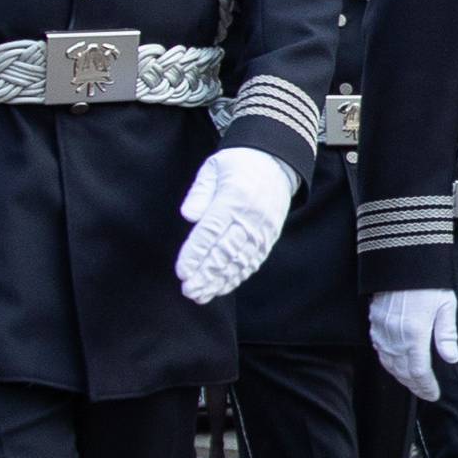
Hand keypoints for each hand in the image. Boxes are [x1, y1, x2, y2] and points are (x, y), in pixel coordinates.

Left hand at [175, 147, 294, 303]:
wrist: (275, 162)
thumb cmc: (238, 165)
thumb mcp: (214, 168)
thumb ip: (199, 192)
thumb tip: (188, 216)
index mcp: (234, 198)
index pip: (211, 231)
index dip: (196, 254)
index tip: (182, 272)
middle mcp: (250, 217)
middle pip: (225, 251)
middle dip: (205, 274)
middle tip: (189, 290)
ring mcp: (262, 230)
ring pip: (239, 261)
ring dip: (219, 281)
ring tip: (201, 295)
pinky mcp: (269, 238)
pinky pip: (252, 261)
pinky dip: (236, 277)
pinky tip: (220, 287)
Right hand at [368, 288, 457, 400]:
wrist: (401, 259)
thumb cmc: (427, 281)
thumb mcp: (445, 305)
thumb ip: (447, 335)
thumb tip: (451, 358)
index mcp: (415, 336)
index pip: (419, 372)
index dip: (426, 387)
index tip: (434, 394)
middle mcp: (396, 337)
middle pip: (403, 372)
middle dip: (414, 385)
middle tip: (424, 392)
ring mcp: (382, 331)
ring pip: (389, 363)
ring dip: (400, 376)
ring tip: (412, 382)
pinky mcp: (374, 322)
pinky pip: (379, 350)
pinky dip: (388, 361)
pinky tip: (394, 361)